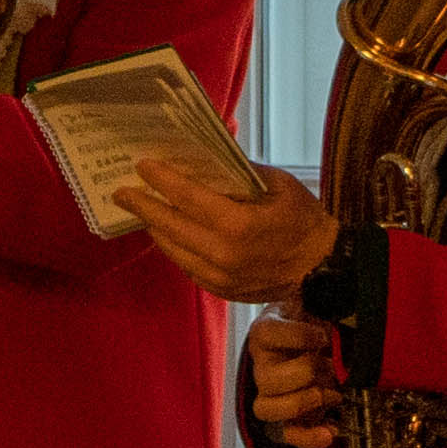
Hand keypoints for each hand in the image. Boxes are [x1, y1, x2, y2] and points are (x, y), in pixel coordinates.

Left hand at [126, 157, 333, 300]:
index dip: (162, 180)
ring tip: (141, 211)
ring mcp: (221, 277)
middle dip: (144, 206)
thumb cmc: (303, 218)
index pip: (188, 198)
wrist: (324, 267)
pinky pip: (187, 267)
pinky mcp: (222, 290)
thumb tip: (205, 156)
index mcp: (240, 225)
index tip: (143, 165)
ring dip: (155, 228)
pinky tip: (166, 234)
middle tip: (122, 192)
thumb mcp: (278, 184)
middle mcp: (225, 254)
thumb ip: (239, 171)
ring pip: (174, 250)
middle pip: (171, 226)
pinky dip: (174, 248)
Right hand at [241, 313, 342, 447]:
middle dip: (308, 372)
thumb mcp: (315, 305)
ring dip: (305, 402)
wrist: (315, 344)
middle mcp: (262, 365)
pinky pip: (287, 434)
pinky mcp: (286, 417)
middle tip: (332, 365)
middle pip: (270, 378)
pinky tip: (331, 430)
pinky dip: (309, 437)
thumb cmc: (313, 323)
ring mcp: (270, 394)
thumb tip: (340, 299)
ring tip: (333, 394)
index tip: (322, 336)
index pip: (265, 334)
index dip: (296, 336)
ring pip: (268, 408)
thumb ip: (322, 302)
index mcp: (265, 333)